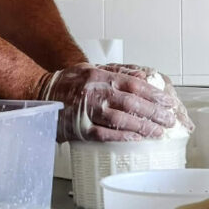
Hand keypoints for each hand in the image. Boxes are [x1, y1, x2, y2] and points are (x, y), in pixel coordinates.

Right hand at [39, 63, 179, 141]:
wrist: (39, 93)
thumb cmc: (68, 82)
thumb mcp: (93, 70)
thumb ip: (118, 72)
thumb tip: (144, 77)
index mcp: (100, 76)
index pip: (133, 84)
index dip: (153, 94)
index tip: (168, 102)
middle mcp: (95, 91)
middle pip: (131, 102)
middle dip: (153, 112)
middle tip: (169, 120)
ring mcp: (87, 111)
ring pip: (120, 119)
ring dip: (142, 127)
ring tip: (159, 132)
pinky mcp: (79, 128)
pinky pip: (105, 134)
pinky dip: (122, 137)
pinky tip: (136, 139)